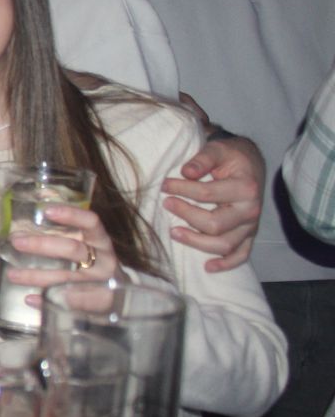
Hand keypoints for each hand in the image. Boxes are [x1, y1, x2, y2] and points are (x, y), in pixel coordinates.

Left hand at [5, 203, 120, 302]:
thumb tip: (25, 228)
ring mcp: (101, 283)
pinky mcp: (98, 304)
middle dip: (42, 245)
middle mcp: (104, 260)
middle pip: (73, 249)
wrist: (120, 294)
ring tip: (12, 274)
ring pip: (66, 278)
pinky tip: (30, 299)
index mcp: (101, 241)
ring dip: (36, 276)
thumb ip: (66, 236)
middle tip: (16, 241)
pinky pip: (68, 304)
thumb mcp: (89, 246)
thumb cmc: (96, 264)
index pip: (90, 223)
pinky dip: (46, 301)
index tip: (46, 210)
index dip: (71, 215)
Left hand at [161, 134, 263, 271]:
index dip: (182, 190)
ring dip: (197, 242)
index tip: (165, 185)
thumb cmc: (231, 157)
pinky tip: (208, 267)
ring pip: (224, 244)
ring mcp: (251, 226)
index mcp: (246, 188)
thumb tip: (186, 171)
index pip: (207, 194)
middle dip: (186, 215)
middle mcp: (251, 210)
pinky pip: (241, 255)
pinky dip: (226, 264)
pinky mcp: (249, 235)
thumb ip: (202, 159)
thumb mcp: (218, 149)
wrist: (251, 164)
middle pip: (215, 224)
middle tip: (166, 204)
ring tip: (173, 232)